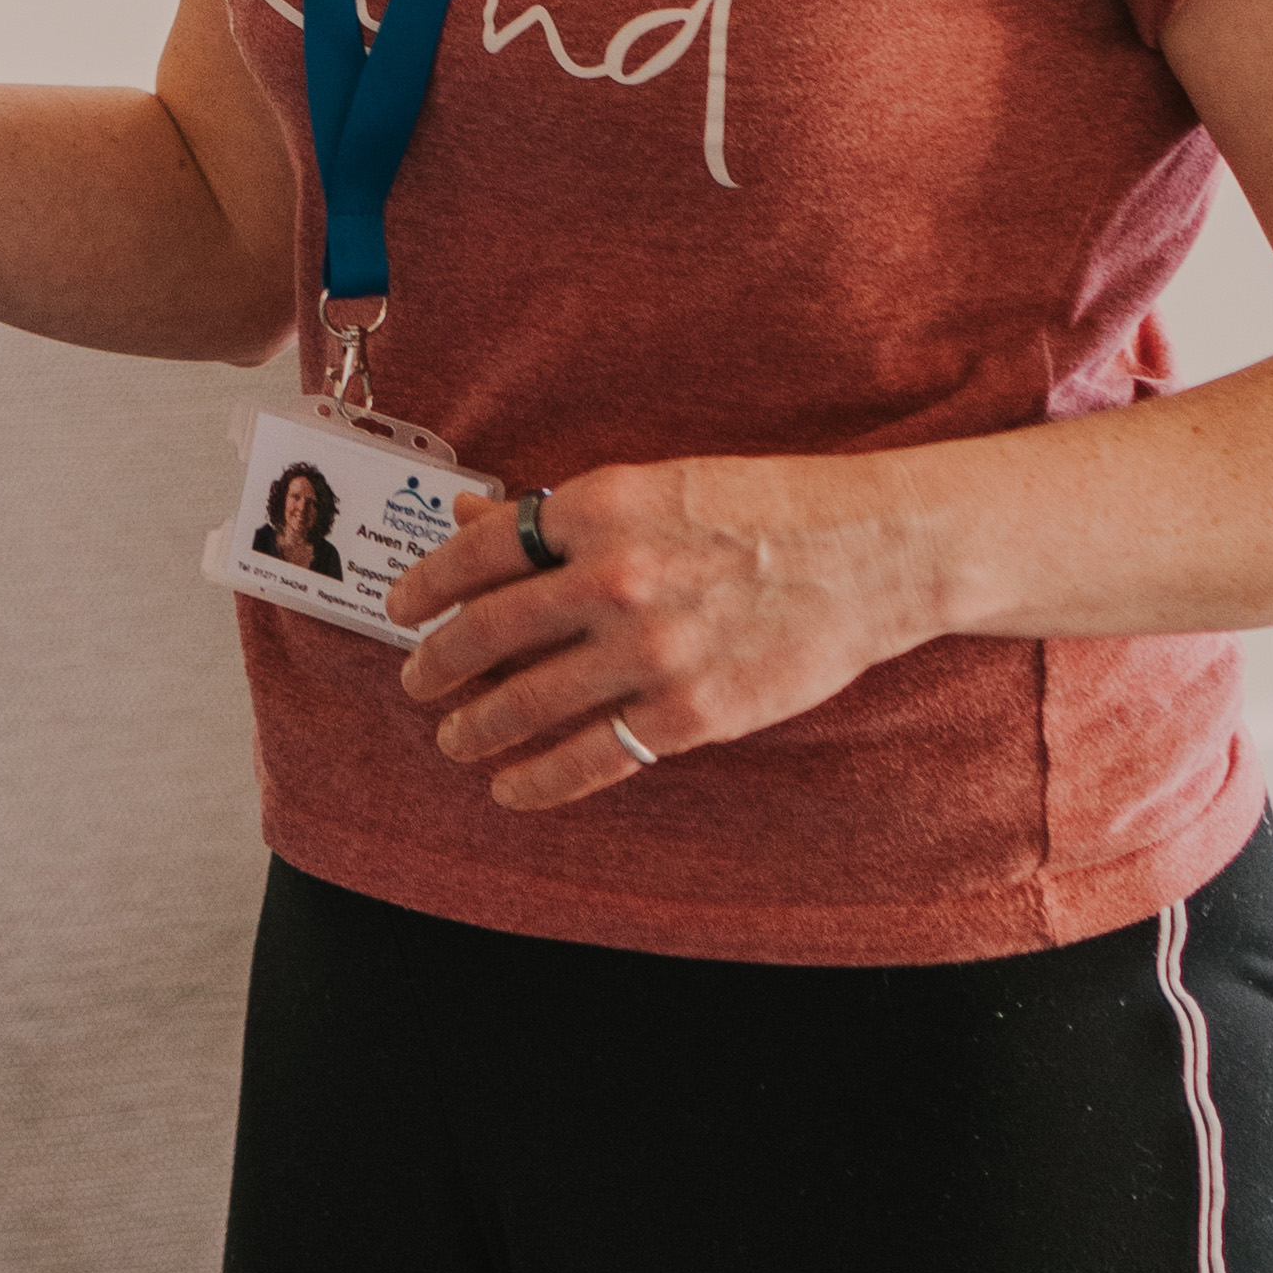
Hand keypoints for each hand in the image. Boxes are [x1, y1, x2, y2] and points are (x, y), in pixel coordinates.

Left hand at [390, 453, 947, 816]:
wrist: (871, 554)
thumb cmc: (765, 509)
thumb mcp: (655, 485)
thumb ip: (563, 513)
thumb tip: (470, 519)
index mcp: (599, 507)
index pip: (479, 552)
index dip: (425, 586)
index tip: (401, 610)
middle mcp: (614, 578)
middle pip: (489, 632)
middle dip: (436, 665)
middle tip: (415, 682)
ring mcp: (650, 653)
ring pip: (528, 702)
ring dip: (477, 726)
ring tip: (454, 739)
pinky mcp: (690, 715)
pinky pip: (593, 758)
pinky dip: (541, 780)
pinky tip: (513, 787)